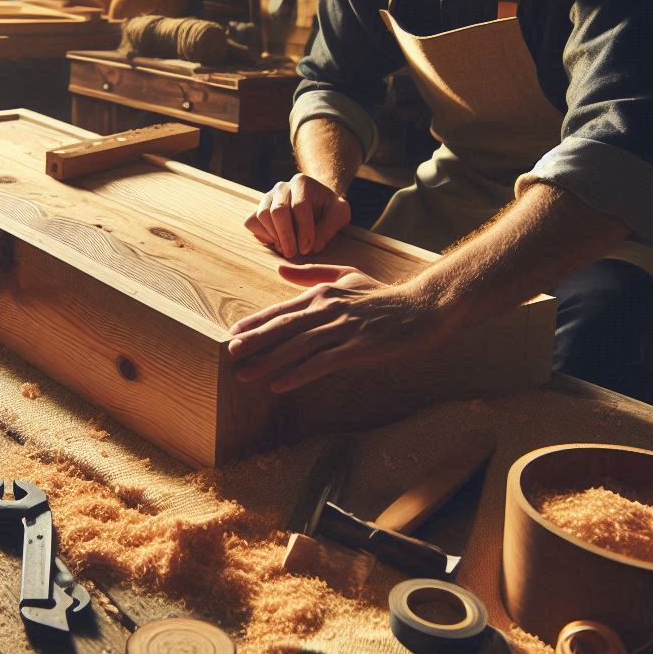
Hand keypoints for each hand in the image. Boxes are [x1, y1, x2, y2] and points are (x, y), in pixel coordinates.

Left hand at [227, 263, 454, 392]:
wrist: (423, 306)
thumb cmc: (384, 295)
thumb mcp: (347, 275)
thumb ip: (312, 273)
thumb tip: (280, 269)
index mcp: (323, 293)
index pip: (282, 308)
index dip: (257, 322)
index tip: (233, 333)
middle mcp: (329, 308)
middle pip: (285, 326)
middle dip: (255, 341)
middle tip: (229, 354)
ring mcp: (344, 328)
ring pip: (299, 346)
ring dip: (269, 361)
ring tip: (245, 375)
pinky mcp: (358, 347)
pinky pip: (322, 363)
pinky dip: (299, 373)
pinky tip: (280, 384)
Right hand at [244, 174, 350, 258]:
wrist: (315, 204)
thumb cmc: (327, 209)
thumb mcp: (339, 214)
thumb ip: (330, 227)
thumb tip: (312, 247)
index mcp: (302, 182)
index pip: (299, 206)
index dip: (304, 230)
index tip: (308, 248)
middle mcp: (282, 187)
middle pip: (278, 211)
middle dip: (286, 236)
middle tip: (294, 254)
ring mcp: (267, 197)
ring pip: (263, 216)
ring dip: (275, 237)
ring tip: (287, 249)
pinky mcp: (257, 209)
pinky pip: (252, 222)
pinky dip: (263, 236)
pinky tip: (277, 243)